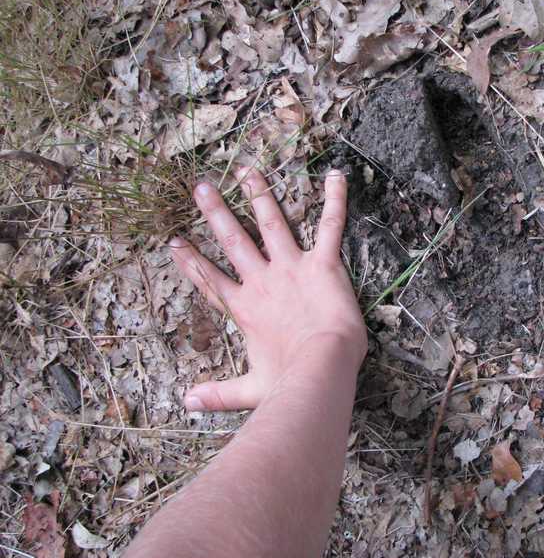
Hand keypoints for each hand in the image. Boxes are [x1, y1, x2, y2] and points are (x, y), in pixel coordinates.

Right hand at [169, 168, 366, 411]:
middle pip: (233, 240)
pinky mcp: (322, 264)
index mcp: (244, 308)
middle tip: (201, 187)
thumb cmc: (288, 382)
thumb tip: (187, 404)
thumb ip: (217, 395)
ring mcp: (291, 268)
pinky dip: (334, 201)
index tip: (174, 242)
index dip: (191, 261)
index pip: (210, 279)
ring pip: (272, 223)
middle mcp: (262, 281)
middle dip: (216, 212)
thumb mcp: (249, 391)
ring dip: (259, 196)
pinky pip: (329, 226)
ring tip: (248, 171)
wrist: (322, 369)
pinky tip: (336, 176)